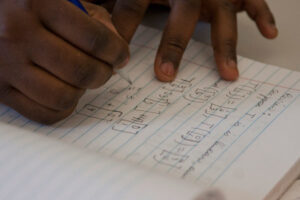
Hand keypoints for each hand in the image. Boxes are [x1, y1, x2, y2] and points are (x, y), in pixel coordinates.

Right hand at [0, 0, 128, 123]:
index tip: (121, 56)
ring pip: (64, 97)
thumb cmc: (23, 5)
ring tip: (81, 79)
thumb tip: (116, 46)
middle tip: (105, 68)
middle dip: (104, 73)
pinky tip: (65, 93)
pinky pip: (43, 114)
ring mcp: (6, 66)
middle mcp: (18, 36)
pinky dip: (63, 108)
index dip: (117, 52)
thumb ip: (91, 16)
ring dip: (82, 91)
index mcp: (36, 4)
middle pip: (82, 72)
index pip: (94, 39)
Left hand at [110, 0, 277, 81]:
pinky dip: (261, 14)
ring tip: (229, 74)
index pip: (134, 1)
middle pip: (184, 10)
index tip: (117, 58)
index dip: (124, 28)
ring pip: (223, 10)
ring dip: (226, 44)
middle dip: (174, 44)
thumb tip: (93, 13)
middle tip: (165, 75)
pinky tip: (269, 33)